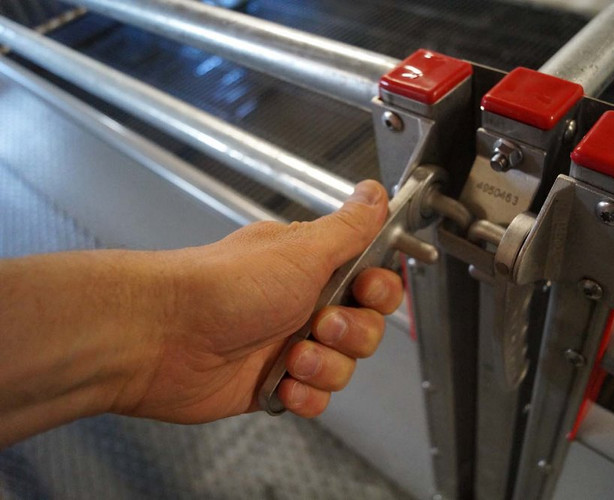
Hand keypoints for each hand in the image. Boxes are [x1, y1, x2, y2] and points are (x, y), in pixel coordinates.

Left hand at [112, 180, 402, 421]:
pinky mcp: (274, 384)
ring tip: (290, 358)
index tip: (365, 290)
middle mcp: (303, 304)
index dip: (380, 291)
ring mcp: (288, 346)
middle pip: (366, 328)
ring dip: (325, 367)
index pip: (373, 280)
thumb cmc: (224, 287)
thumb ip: (349, 227)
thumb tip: (375, 192)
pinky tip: (282, 384)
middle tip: (320, 324)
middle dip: (351, 333)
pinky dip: (305, 396)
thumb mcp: (300, 250)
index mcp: (312, 267)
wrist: (161, 338)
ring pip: (344, 367)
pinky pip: (316, 399)